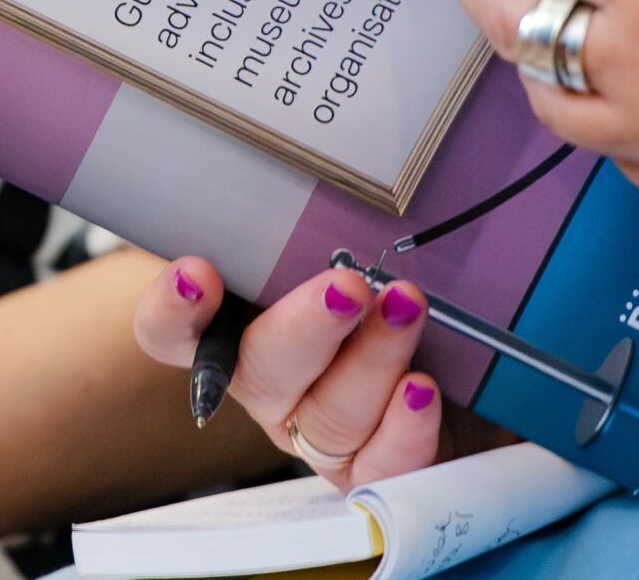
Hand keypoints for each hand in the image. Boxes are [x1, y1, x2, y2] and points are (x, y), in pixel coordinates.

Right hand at [132, 256, 438, 485]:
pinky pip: (379, 465)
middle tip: (348, 286)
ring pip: (328, 414)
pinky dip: (402, 428)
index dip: (171, 310)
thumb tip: (316, 170)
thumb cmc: (386, 287)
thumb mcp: (352, 246)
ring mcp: (319, 433)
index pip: (173, 332)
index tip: (198, 272)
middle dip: (304, 326)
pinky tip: (420, 390)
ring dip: (371, 359)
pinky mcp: (375, 467)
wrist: (466, 373)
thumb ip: (320, 227)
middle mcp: (271, 386)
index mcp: (239, 330)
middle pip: (261, 370)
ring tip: (407, 308)